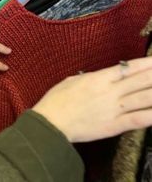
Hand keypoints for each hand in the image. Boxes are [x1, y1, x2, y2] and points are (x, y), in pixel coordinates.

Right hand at [33, 57, 151, 142]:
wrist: (50, 122)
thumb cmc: (56, 99)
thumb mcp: (70, 81)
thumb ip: (89, 78)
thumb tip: (101, 76)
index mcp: (98, 79)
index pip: (127, 68)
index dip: (145, 64)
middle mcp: (109, 92)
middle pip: (139, 81)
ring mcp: (113, 109)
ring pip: (142, 99)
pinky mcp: (112, 126)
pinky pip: (136, 120)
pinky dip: (151, 116)